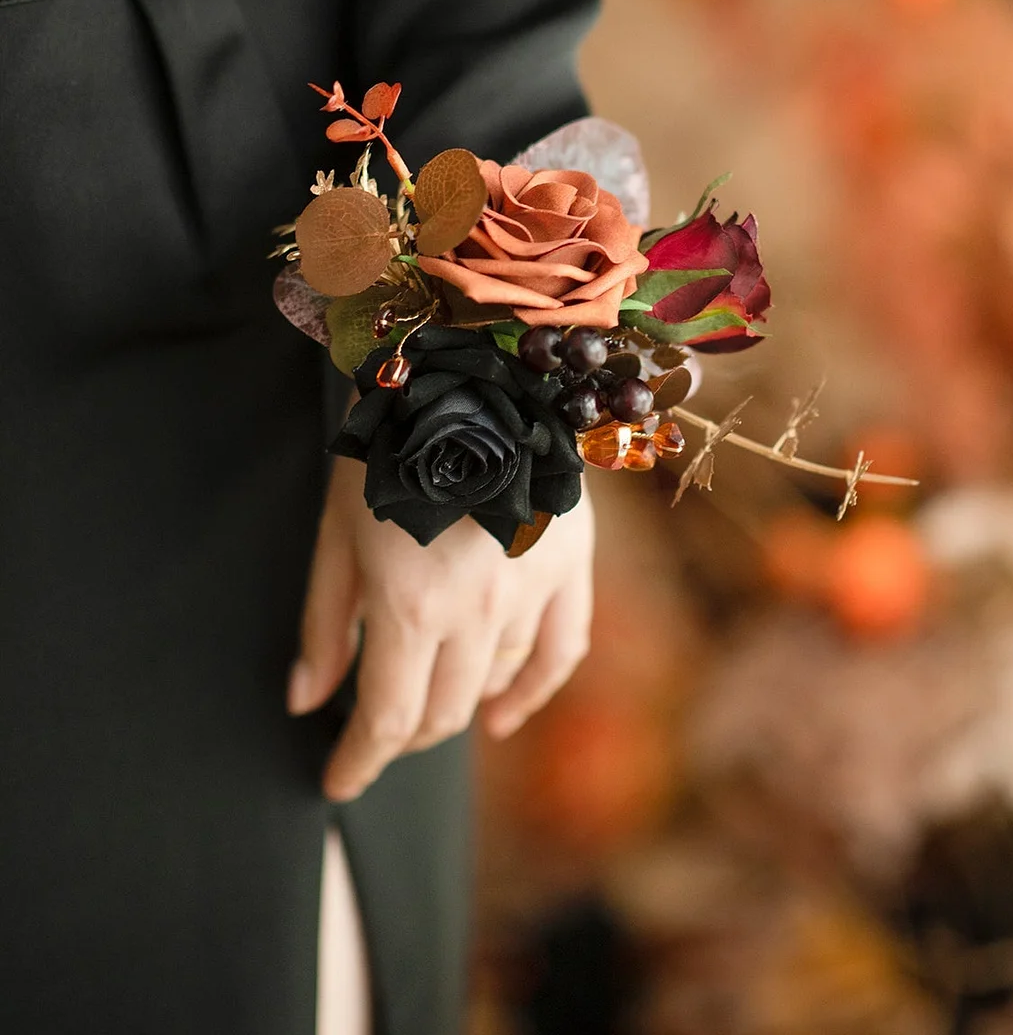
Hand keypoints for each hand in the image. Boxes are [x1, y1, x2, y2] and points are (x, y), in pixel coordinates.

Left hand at [287, 454, 594, 800]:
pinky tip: (501, 713)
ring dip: (454, 705)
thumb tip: (307, 702)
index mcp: (410, 605)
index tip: (336, 780)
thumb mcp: (335, 529)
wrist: (469, 369)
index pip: (388, 719)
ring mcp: (531, 588)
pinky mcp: (569, 562)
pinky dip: (530, 690)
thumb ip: (323, 623)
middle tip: (373, 730)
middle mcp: (478, 610)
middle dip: (400, 735)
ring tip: (423, 695)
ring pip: (494, 684)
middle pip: (442, 713)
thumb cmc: (384, 444)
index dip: (358, 762)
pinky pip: (560, 650)